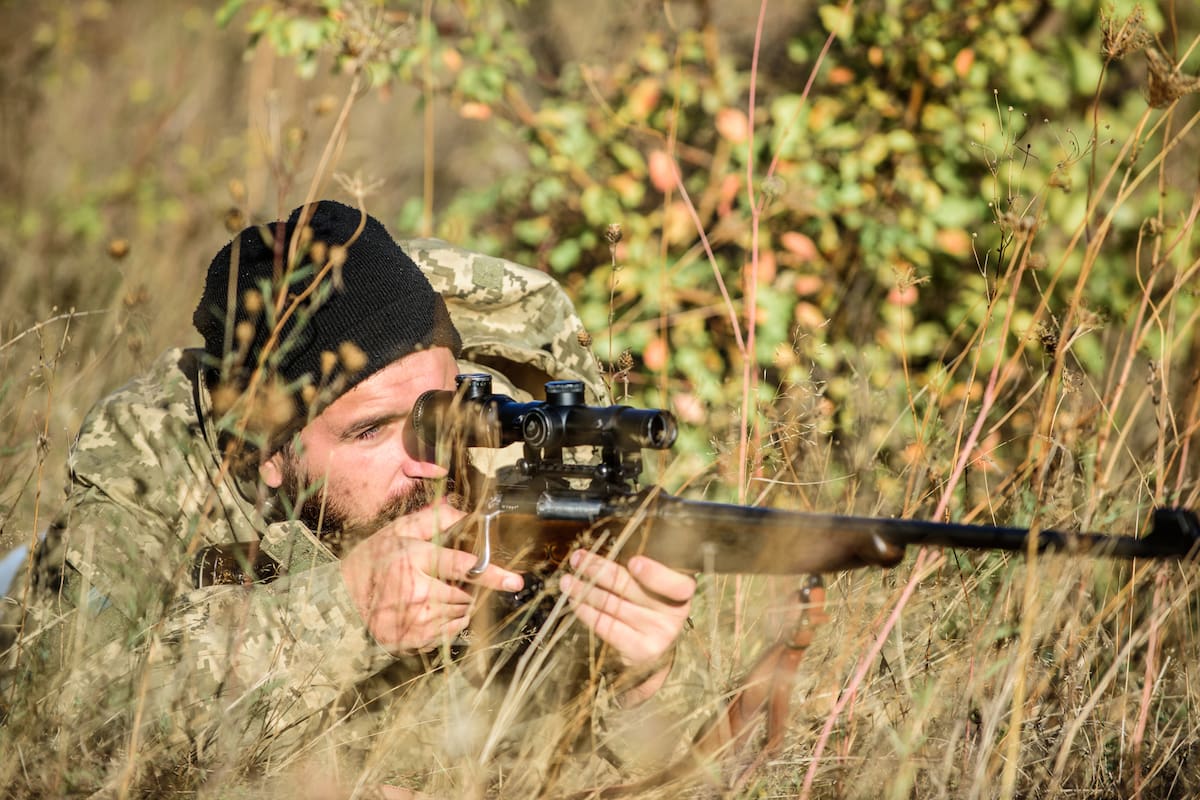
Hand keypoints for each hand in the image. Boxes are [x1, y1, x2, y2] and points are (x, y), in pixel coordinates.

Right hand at [339, 500, 524, 654]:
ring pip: (461, 612)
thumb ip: (431, 520)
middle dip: (465, 586)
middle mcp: (418, 592)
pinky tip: (428, 610)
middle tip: (445, 579)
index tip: (514, 580)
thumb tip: (460, 511)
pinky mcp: (415, 639)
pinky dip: (449, 620)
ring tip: (432, 593)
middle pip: (466, 592)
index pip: (464, 567)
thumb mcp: (396, 532)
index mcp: (415, 559)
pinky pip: (450, 630)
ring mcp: (416, 619)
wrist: (342, 602)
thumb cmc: (371, 562)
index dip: (492, 574)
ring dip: (458, 603)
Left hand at [560, 550, 694, 696]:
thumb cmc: (651, 608)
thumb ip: (637, 572)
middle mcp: (673, 616)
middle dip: (599, 569)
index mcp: (681, 594)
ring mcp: (656, 635)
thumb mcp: (655, 589)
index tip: (633, 562)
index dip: (655, 574)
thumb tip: (598, 555)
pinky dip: (586, 611)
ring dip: (585, 590)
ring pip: (612, 605)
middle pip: (631, 588)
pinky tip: (575, 601)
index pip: (676, 585)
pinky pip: (606, 626)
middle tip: (578, 559)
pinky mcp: (638, 650)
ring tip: (567, 580)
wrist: (655, 652)